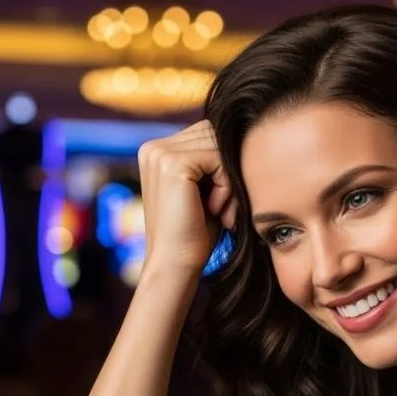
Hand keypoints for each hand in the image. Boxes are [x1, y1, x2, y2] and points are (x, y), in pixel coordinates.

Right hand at [137, 119, 236, 273]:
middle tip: (227, 207)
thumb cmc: (196, 232)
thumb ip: (213, 161)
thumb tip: (243, 133)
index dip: (224, 164)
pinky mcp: (172, 164)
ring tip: (222, 210)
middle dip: (229, 169)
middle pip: (214, 135)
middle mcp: (153, 147)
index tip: (223, 201)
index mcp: (157, 150)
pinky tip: (217, 209)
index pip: (207, 135)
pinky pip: (219, 160)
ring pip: (218, 146)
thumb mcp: (206, 189)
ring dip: (230, 180)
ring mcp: (159, 153)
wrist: (176, 263)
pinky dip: (227, 186)